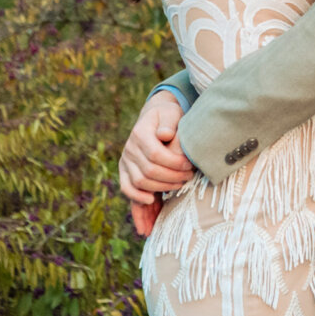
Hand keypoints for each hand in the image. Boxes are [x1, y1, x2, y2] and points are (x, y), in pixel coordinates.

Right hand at [118, 93, 193, 235]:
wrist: (155, 118)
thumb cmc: (168, 116)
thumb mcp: (171, 113)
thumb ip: (169, 122)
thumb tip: (165, 134)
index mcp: (140, 133)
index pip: (155, 154)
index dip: (174, 163)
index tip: (189, 165)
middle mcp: (129, 148)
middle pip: (149, 171)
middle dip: (172, 177)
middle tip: (189, 177)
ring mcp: (125, 161)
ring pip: (140, 182)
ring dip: (161, 187)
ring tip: (180, 185)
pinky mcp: (125, 171)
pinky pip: (127, 188)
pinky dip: (137, 198)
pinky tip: (151, 202)